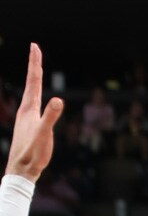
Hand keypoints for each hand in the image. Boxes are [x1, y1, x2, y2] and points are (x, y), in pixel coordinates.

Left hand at [7, 45, 62, 182]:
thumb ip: (51, 117)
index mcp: (30, 108)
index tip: (34, 46)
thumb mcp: (44, 134)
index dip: (35, 63)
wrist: (21, 170)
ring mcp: (26, 118)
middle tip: (35, 50)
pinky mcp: (28, 127)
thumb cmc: (33, 153)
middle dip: (34, 66)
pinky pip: (33, 105)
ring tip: (36, 71)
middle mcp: (26, 110)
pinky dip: (35, 95)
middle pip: (31, 83)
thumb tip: (58, 100)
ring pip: (31, 93)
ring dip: (34, 80)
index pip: (34, 80)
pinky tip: (36, 101)